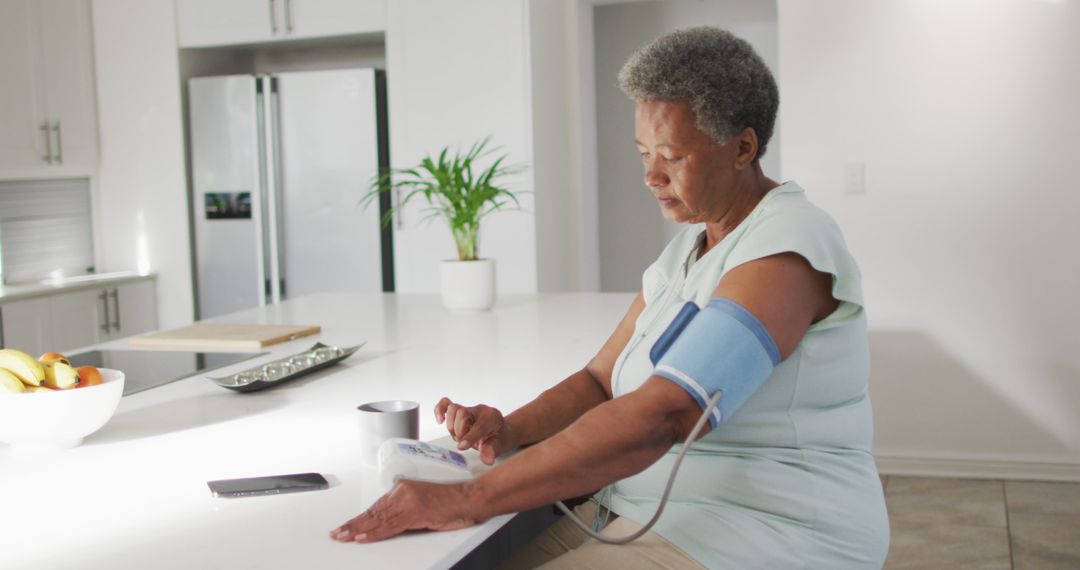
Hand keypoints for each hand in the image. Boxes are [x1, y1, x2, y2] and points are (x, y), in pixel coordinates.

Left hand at [330, 480, 477, 542]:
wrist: (469, 499)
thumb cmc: (452, 502)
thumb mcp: (424, 504)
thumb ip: (406, 511)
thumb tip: (390, 523)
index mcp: (403, 488)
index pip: (377, 506)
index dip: (360, 518)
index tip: (347, 525)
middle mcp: (403, 492)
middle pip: (373, 512)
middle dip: (353, 524)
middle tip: (337, 533)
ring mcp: (408, 502)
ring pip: (377, 519)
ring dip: (358, 529)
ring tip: (343, 536)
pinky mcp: (415, 512)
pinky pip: (390, 526)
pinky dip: (374, 533)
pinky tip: (362, 537)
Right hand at [434, 398, 515, 464]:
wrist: (500, 431)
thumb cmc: (500, 437)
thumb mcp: (500, 446)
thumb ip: (492, 451)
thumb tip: (487, 460)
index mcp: (492, 416)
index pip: (478, 425)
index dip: (469, 436)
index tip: (462, 446)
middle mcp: (479, 409)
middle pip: (462, 413)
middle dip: (460, 432)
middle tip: (465, 443)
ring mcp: (469, 409)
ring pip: (453, 409)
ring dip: (452, 426)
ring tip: (459, 436)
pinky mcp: (460, 410)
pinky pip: (446, 404)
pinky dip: (439, 410)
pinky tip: (440, 420)